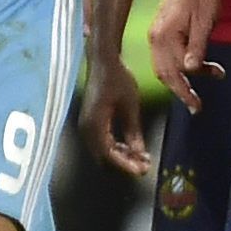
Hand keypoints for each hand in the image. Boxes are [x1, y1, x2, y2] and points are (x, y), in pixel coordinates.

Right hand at [81, 55, 150, 176]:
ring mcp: (86, 125)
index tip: (142, 170)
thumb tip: (139, 153)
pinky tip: (131, 147)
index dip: (125, 164)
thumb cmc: (118, 79)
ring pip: (103, 150)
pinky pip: (102, 141)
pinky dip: (116, 147)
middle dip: (124, 162)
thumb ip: (133, 130)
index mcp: (94, 124)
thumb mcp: (130, 105)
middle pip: (104, 155)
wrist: (103, 61)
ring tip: (142, 158)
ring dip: (121, 155)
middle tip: (145, 166)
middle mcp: (86, 128)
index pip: (109, 153)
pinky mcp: (90, 121)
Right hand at [149, 0, 224, 112]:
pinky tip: (202, 64)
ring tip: (213, 74)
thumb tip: (189, 71)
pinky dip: (182, 64)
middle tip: (198, 105)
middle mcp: (155, 38)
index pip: (172, 73)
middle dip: (182, 90)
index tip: (196, 107)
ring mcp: (156, 35)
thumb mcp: (205, 23)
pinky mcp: (161, 32)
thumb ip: (197, 47)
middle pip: (165, 73)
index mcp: (164, 37)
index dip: (184, 92)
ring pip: (166, 66)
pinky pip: (168, 56)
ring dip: (186, 76)